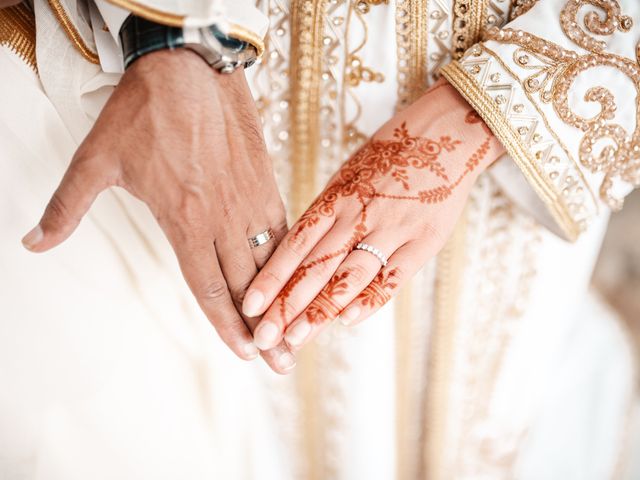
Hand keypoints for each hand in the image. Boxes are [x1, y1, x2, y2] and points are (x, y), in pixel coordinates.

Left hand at [21, 49, 295, 372]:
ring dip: (284, 298)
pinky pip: (283, 227)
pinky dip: (290, 256)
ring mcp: (249, 197)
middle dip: (265, 328)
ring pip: (271, 260)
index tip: (243, 353)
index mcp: (184, 218)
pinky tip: (296, 274)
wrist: (188, 67)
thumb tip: (33, 241)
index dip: (227, 324)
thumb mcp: (97, 160)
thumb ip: (67, 207)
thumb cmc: (145, 111)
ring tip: (296, 328)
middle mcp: (223, 216)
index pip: (210, 286)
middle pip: (248, 284)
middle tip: (280, 362)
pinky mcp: (265, 178)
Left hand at [242, 80, 504, 359]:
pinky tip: (346, 321)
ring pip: (349, 275)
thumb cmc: (391, 154)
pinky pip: (392, 277)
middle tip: (262, 337)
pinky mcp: (423, 241)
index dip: (271, 277)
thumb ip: (328, 213)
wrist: (447, 133)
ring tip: (295, 339)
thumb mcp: (350, 174)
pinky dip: (370, 300)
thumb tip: (301, 253)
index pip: (296, 245)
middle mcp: (359, 214)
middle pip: (316, 266)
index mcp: (337, 197)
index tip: (249, 305)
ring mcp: (392, 228)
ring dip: (320, 310)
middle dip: (287, 305)